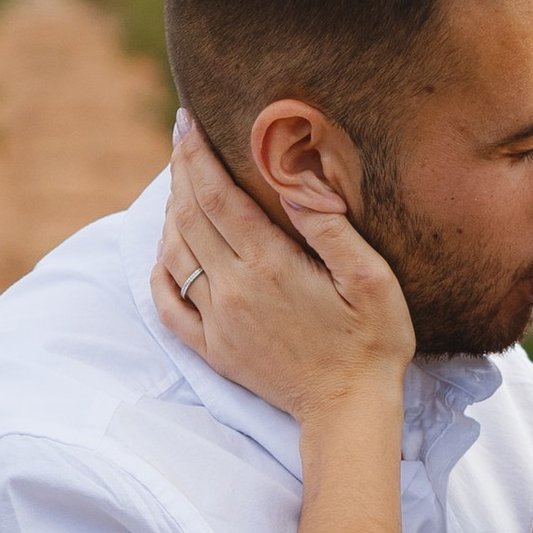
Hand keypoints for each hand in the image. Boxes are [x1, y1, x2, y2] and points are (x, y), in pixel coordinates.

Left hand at [153, 117, 414, 420]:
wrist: (349, 410)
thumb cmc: (373, 341)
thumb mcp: (370, 277)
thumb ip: (330, 226)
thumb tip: (294, 180)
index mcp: (269, 265)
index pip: (215, 195)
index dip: (196, 154)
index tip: (187, 122)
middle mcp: (233, 290)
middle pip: (188, 217)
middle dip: (180, 171)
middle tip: (181, 138)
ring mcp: (217, 322)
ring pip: (173, 254)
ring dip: (169, 213)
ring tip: (178, 184)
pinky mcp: (214, 349)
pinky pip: (168, 304)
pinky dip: (159, 270)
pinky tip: (165, 252)